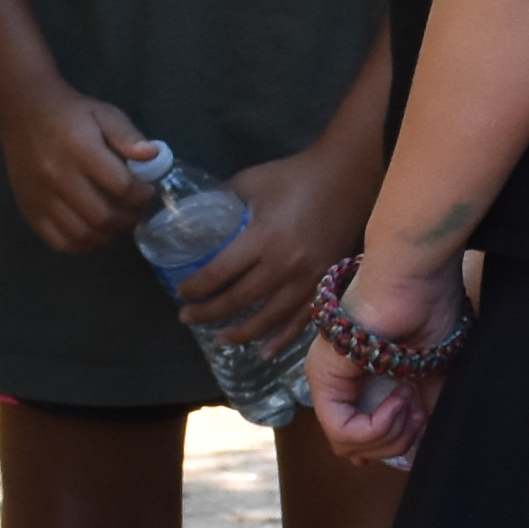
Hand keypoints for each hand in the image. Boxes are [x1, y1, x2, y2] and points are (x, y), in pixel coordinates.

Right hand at [1, 80, 165, 256]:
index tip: (148, 191)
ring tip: (118, 222)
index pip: (121, 185)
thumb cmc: (70, 114)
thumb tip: (153, 157)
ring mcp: (40, 197)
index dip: (142, 194)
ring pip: (82, 235)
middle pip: (102, 216)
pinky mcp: (29, 210)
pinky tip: (94, 231)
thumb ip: (128, 136)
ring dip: (108, 235)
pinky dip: (83, 244)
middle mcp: (57, 176)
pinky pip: (59, 242)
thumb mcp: (104, 113)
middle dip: (128, 219)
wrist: (23, 113)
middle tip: (135, 210)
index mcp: (79, 148)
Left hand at [183, 126, 374, 344]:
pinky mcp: (325, 284)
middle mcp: (285, 265)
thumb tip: (194, 217)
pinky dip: (281, 339)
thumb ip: (223, 199)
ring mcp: (308, 279)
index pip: (220, 273)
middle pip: (239, 301)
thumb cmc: (295, 176)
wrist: (347, 177)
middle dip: (208, 313)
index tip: (181, 293)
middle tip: (187, 317)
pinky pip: (301, 321)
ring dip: (240, 333)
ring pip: (268, 319)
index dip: (196, 288)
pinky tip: (264, 351)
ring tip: (219, 338)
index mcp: (263, 237)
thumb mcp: (251, 181)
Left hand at [305, 245, 469, 469]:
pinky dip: (379, 426)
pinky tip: (401, 398)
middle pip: (356, 451)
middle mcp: (335, 382)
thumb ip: (423, 412)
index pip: (363, 441)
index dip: (397, 442)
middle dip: (397, 442)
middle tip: (419, 411)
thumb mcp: (433, 374)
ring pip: (348, 447)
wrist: (417, 270)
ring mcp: (324, 379)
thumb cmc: (429, 306)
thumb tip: (417, 451)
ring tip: (410, 400)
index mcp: (357, 380)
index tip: (423, 414)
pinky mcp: (324, 376)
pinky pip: (343, 432)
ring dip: (391, 434)